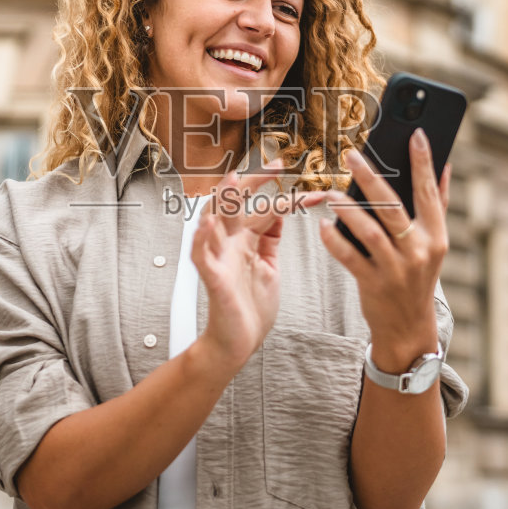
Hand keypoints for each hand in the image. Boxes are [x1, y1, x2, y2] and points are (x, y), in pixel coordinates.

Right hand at [191, 160, 328, 373]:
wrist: (238, 342)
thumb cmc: (251, 308)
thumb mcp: (269, 266)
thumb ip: (271, 239)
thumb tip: (279, 211)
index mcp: (246, 241)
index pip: (264, 208)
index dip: (284, 194)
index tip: (306, 184)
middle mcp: (231, 244)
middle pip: (237, 203)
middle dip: (254, 182)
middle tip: (276, 166)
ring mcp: (220, 259)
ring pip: (214, 221)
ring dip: (222, 200)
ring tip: (232, 180)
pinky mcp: (212, 278)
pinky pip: (201, 255)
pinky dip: (202, 239)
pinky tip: (208, 224)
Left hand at [319, 129, 451, 367]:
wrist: (408, 327)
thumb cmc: (418, 277)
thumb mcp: (435, 244)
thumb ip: (438, 205)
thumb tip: (445, 165)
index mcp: (436, 236)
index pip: (430, 193)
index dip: (424, 162)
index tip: (416, 134)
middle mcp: (419, 251)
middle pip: (394, 207)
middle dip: (373, 178)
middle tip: (352, 155)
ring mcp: (396, 269)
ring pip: (370, 231)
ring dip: (348, 209)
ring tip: (331, 193)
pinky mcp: (373, 284)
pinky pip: (349, 257)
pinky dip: (334, 240)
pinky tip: (323, 225)